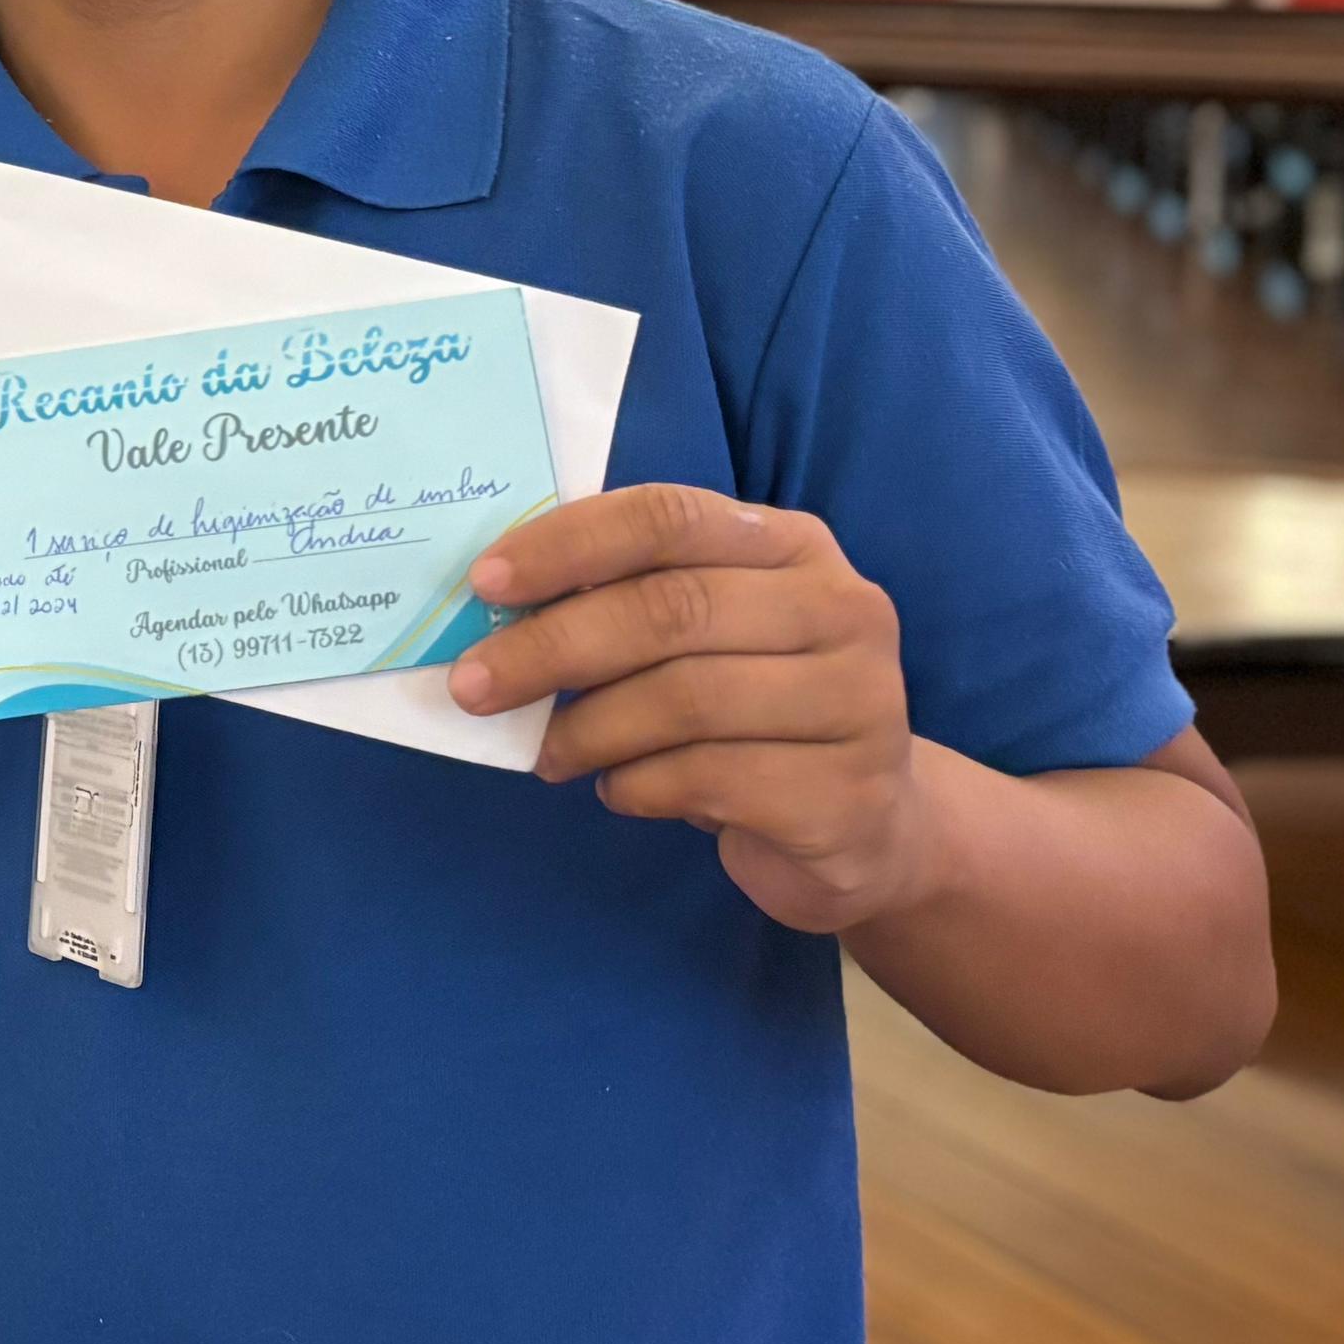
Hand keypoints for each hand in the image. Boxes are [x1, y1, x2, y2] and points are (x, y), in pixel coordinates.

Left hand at [446, 485, 929, 933]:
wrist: (869, 826)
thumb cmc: (757, 712)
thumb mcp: (710, 635)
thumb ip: (633, 599)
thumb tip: (497, 605)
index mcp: (792, 545)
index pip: (668, 517)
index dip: (569, 545)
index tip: (485, 585)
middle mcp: (841, 608)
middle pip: (670, 610)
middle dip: (552, 648)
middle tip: (474, 686)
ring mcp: (859, 702)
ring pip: (686, 700)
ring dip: (589, 729)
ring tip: (547, 754)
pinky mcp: (848, 793)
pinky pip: (709, 779)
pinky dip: (637, 786)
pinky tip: (618, 790)